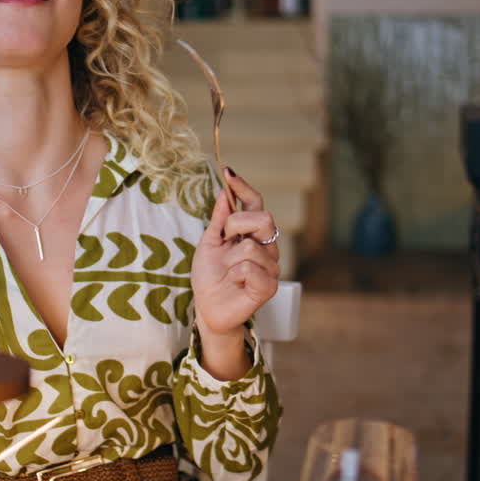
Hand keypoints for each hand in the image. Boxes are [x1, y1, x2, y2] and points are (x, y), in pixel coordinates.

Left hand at [191, 168, 279, 378]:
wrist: (208, 308)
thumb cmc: (209, 276)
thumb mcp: (209, 243)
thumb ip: (219, 219)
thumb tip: (224, 191)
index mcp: (251, 233)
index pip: (255, 203)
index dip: (243, 187)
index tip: (227, 172)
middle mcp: (266, 246)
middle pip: (263, 218)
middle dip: (236, 225)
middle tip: (223, 241)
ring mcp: (271, 266)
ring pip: (251, 246)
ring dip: (230, 259)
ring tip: (227, 272)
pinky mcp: (269, 286)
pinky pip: (250, 268)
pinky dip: (235, 275)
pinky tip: (235, 283)